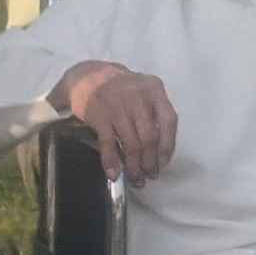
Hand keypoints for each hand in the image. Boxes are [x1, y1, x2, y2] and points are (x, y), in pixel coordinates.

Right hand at [58, 60, 179, 180]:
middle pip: (150, 137)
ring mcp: (118, 106)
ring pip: (132, 144)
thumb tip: (159, 151)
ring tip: (135, 178)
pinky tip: (114, 174)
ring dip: (134, 167)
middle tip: (149, 175)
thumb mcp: (142, 91)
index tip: (163, 162)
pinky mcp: (100, 116)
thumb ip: (154, 113)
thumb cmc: (120, 89)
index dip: (168, 146)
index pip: (169, 121)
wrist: (86, 76)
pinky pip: (109, 144)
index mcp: (154, 89)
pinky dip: (112, 162)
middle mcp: (138, 97)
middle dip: (150, 161)